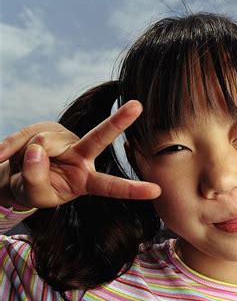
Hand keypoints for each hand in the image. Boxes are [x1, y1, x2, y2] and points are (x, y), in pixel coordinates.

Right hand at [0, 100, 160, 209]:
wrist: (16, 176)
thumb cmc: (34, 190)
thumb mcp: (35, 195)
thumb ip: (36, 177)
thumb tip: (37, 150)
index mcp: (87, 181)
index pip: (111, 186)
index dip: (132, 189)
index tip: (156, 190)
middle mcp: (82, 156)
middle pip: (99, 138)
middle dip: (118, 122)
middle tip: (138, 105)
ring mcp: (66, 140)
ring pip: (44, 142)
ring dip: (25, 157)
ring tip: (21, 166)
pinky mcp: (47, 130)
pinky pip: (25, 136)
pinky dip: (9, 147)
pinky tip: (4, 156)